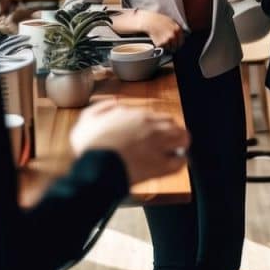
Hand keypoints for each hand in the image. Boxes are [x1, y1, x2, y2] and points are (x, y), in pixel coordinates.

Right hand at [69, 101, 189, 183]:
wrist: (93, 166)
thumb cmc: (89, 145)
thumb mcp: (88, 118)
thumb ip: (103, 107)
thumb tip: (115, 103)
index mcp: (136, 115)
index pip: (157, 115)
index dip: (156, 125)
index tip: (151, 133)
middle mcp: (151, 127)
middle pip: (173, 124)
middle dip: (171, 131)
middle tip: (167, 141)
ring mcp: (158, 145)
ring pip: (182, 138)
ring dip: (180, 143)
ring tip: (175, 150)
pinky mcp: (160, 165)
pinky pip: (179, 162)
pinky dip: (179, 162)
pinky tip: (174, 164)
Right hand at [135, 9, 184, 51]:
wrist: (150, 22)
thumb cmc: (161, 21)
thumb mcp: (172, 21)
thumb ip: (178, 28)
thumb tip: (185, 35)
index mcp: (178, 29)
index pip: (181, 42)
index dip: (179, 44)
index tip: (176, 44)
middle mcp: (173, 36)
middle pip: (176, 47)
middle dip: (173, 46)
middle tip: (169, 45)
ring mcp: (167, 40)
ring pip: (170, 49)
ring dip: (167, 47)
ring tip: (163, 41)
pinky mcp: (161, 44)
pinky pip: (163, 48)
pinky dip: (161, 46)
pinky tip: (159, 41)